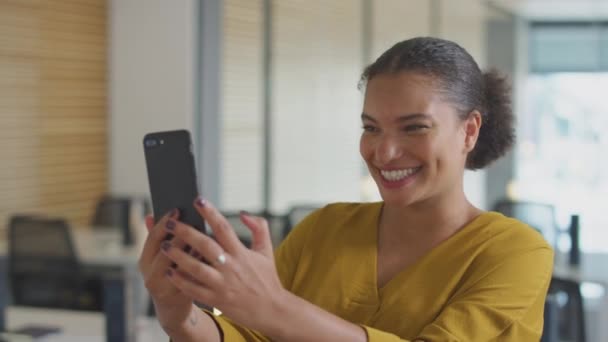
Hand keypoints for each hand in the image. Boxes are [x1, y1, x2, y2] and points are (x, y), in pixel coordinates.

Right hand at [138, 210, 195, 333]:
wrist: (172, 308)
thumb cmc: (168, 274)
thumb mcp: (156, 258)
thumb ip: (156, 237)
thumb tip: (150, 214)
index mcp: (144, 261)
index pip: (153, 237)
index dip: (164, 222)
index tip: (177, 209)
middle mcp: (151, 274)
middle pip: (166, 250)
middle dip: (180, 234)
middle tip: (193, 218)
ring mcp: (164, 287)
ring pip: (179, 264)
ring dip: (191, 249)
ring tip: (202, 234)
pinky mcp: (180, 296)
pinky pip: (192, 278)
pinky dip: (199, 265)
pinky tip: (209, 254)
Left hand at [159, 198, 286, 333]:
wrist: (272, 310)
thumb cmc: (267, 279)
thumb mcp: (266, 251)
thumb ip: (259, 228)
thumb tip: (242, 213)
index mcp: (242, 253)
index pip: (224, 228)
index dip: (211, 213)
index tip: (199, 200)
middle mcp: (231, 267)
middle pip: (205, 245)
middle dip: (186, 233)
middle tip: (170, 223)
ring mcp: (222, 284)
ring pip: (195, 268)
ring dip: (178, 256)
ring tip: (164, 245)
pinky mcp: (216, 299)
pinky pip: (194, 289)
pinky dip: (181, 280)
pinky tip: (169, 271)